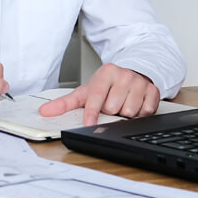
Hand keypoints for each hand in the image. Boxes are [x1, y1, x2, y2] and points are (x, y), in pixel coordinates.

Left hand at [38, 64, 159, 126]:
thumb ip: (64, 103)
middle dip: (111, 112)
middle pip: (113, 108)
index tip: (89, 123)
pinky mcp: (153, 91)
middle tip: (110, 105)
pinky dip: (139, 114)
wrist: (131, 74)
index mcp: (106, 73)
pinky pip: (145, 112)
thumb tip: (44, 112)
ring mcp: (139, 82)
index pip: (96, 97)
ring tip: (122, 105)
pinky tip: (134, 105)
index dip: (92, 113)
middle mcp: (124, 75)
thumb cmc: (106, 86)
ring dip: (124, 114)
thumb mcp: (86, 92)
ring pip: (129, 112)